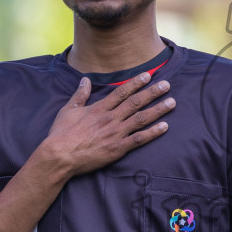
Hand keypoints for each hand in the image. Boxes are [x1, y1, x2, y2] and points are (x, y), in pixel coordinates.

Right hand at [39, 72, 173, 177]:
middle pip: (136, 102)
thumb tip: (85, 80)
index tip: (149, 75)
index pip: (122, 92)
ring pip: (141, 118)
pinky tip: (165, 127)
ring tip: (172, 103)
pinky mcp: (118, 148)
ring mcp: (115, 133)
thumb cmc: (60, 134)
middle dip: (153, 92)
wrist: (59, 156)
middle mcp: (110, 118)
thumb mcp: (68, 110)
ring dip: (158, 110)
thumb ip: (79, 95)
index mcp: (99, 108)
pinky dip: (153, 133)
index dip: (136, 82)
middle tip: (167, 85)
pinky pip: (139, 139)